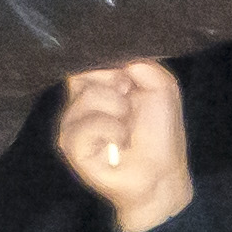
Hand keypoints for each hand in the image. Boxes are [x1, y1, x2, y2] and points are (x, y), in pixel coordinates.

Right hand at [57, 61, 195, 231]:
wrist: (161, 174)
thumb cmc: (159, 133)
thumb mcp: (159, 85)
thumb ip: (139, 61)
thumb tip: (113, 57)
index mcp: (97, 85)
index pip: (87, 58)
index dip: (111, 64)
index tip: (130, 81)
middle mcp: (79, 101)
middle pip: (83, 72)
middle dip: (116, 85)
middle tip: (130, 105)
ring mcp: (72, 123)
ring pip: (89, 96)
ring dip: (119, 111)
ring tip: (127, 129)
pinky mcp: (70, 145)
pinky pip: (86, 125)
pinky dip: (112, 131)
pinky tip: (119, 143)